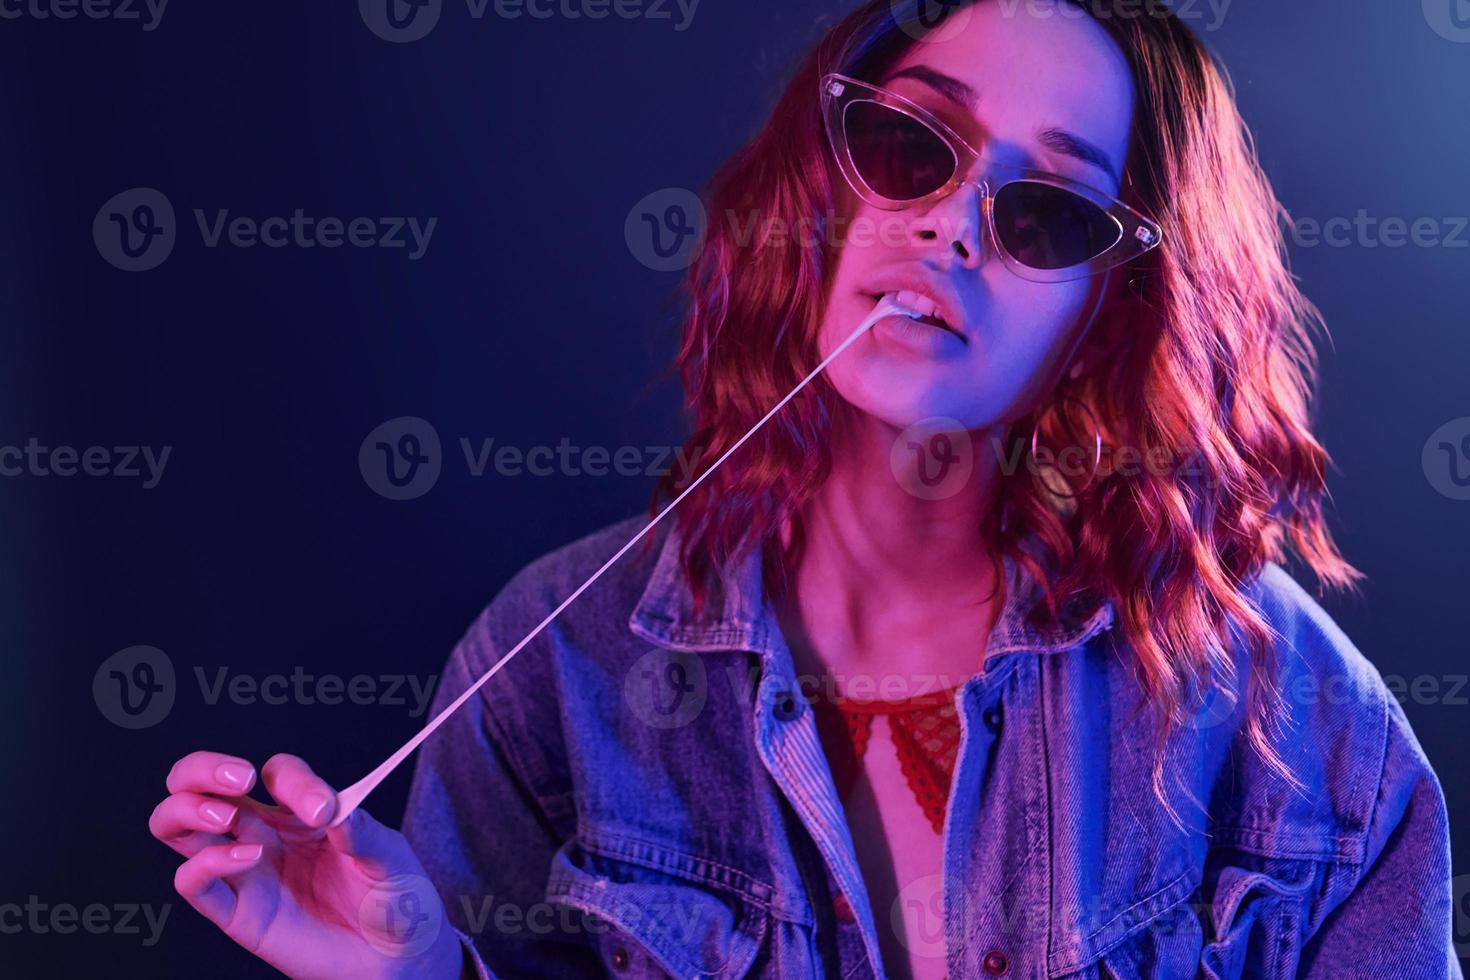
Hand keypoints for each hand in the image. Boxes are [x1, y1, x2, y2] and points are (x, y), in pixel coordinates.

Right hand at [150, 751, 465, 978]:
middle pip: (200, 784)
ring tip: (224, 816)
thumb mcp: (388, 854)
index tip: (322, 807)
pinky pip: (193, 883)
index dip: (292, 780)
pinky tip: (246, 860)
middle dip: (202, 769)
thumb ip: (358, 829)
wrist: (399, 957)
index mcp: (301, 811)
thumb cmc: (395, 898)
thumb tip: (326, 806)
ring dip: (187, 809)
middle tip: (237, 780)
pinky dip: (206, 863)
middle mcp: (264, 834)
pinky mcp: (237, 912)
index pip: (276, 772)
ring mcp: (246, 871)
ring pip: (179, 828)